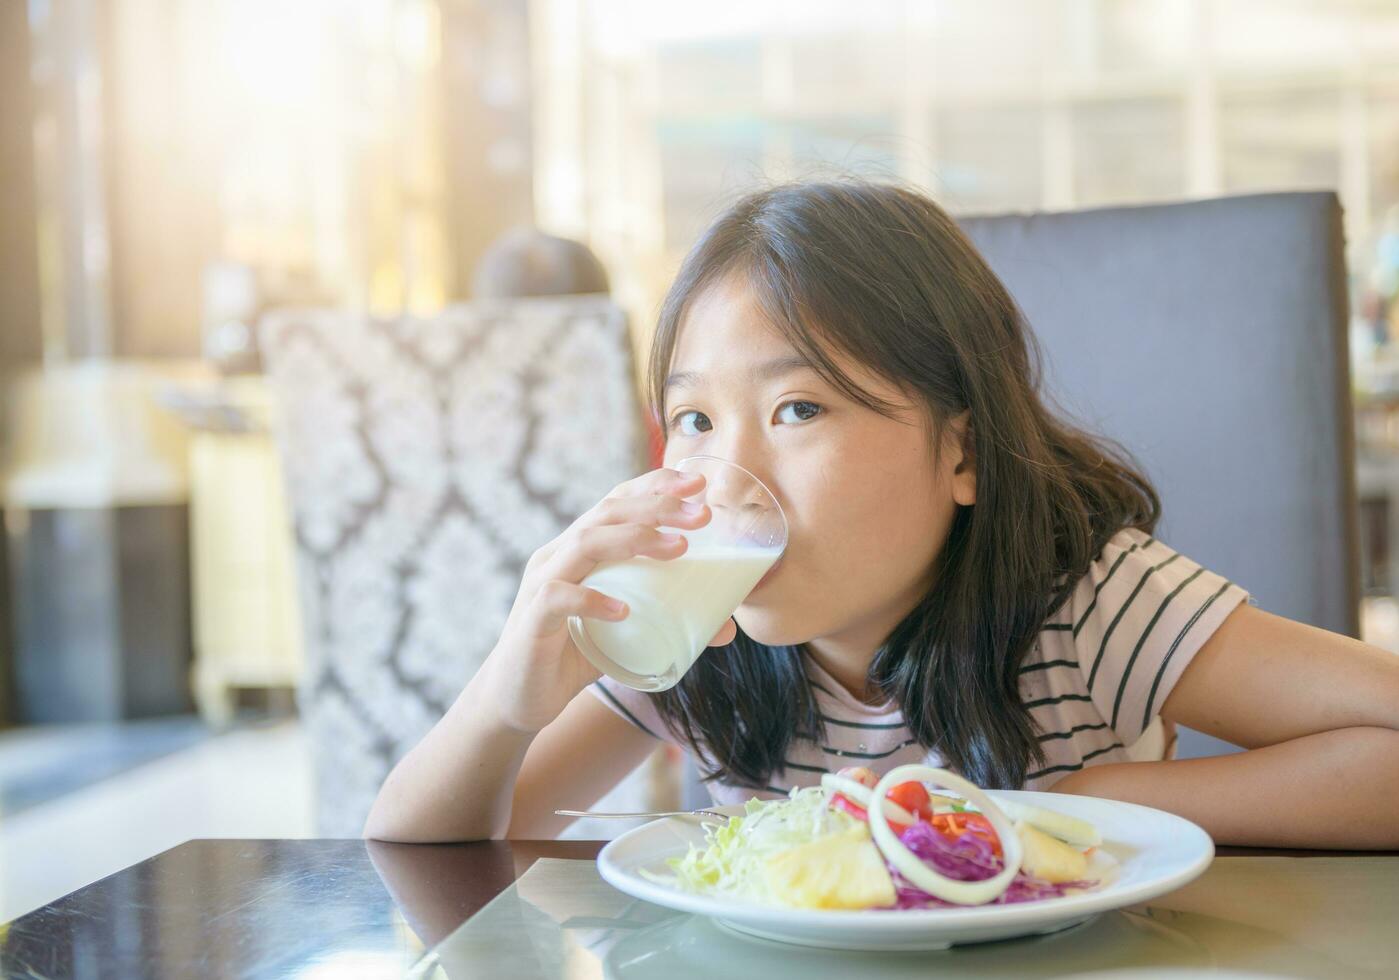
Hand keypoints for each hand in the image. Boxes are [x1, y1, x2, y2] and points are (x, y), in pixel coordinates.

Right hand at [477, 467, 731, 733]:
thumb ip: (668, 622)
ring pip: (585, 542)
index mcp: (579, 548)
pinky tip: (624, 610)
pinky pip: (558, 597)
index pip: (617, 501)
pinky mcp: (531, 620)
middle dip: (658, 505)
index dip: (655, 485)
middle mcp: (558, 555)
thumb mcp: (626, 634)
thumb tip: (727, 627)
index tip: (697, 481)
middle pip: (607, 512)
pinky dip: (593, 599)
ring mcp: (541, 584)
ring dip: (635, 539)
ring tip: (679, 548)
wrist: (519, 700)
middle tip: (702, 513)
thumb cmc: (573, 657)